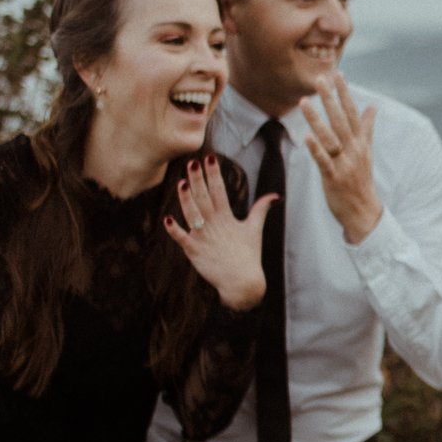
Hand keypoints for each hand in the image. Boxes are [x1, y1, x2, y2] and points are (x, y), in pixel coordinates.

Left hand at [166, 155, 275, 311]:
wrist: (242, 283)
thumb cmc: (248, 256)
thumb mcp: (255, 230)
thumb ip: (261, 209)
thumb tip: (275, 195)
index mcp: (227, 218)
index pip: (219, 190)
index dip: (213, 173)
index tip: (209, 158)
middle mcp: (215, 225)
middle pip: (204, 198)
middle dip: (197, 179)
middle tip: (191, 162)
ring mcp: (204, 238)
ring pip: (192, 214)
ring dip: (186, 199)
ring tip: (180, 183)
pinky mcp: (195, 252)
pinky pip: (182, 239)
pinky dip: (174, 230)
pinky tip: (166, 219)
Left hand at [300, 72, 381, 244]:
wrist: (364, 211)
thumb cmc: (362, 179)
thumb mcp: (366, 151)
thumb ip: (367, 128)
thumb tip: (373, 107)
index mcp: (360, 142)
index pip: (352, 112)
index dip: (344, 93)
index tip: (338, 73)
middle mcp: (354, 150)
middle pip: (341, 120)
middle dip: (330, 99)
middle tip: (319, 79)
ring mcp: (344, 164)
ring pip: (330, 137)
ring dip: (317, 119)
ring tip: (304, 102)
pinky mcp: (334, 178)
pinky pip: (324, 161)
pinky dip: (316, 149)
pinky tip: (306, 136)